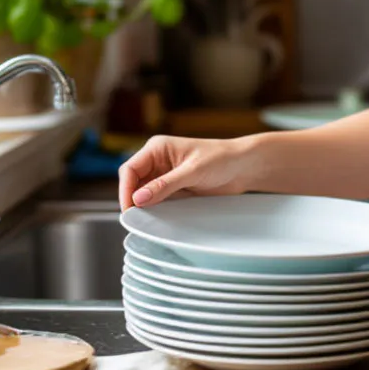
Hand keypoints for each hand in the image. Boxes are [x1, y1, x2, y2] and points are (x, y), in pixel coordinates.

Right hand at [118, 135, 258, 209]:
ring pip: (142, 193)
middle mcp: (157, 161)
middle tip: (136, 219)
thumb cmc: (221, 159)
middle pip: (133, 182)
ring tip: (146, 221)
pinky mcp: (174, 188)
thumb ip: (165, 185)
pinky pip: (157, 200)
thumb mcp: (192, 172)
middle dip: (132, 199)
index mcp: (157, 148)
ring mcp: (164, 175)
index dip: (126, 189)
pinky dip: (155, 210)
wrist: (243, 167)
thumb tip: (139, 199)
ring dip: (143, 206)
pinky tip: (158, 218)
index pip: (130, 169)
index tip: (130, 208)